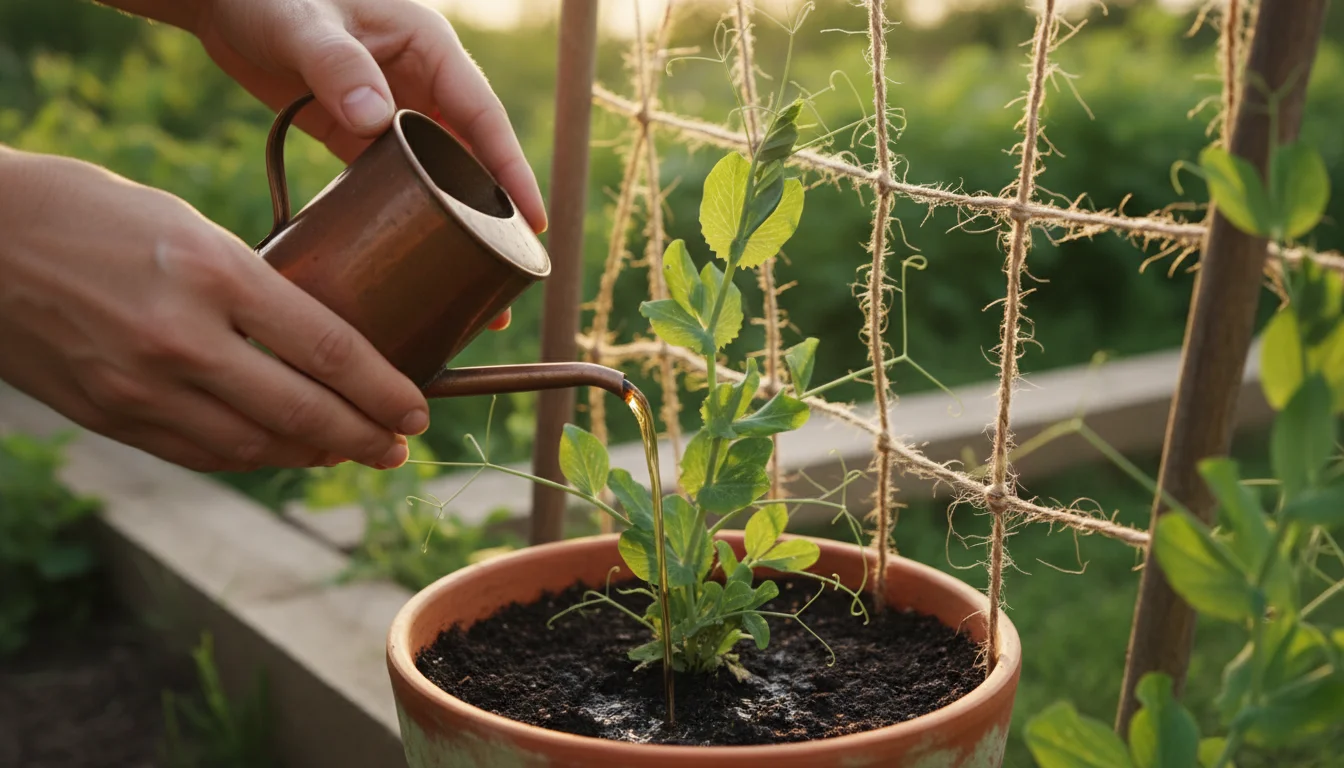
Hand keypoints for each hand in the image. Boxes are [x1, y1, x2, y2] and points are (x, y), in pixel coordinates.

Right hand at [0, 149, 428, 473]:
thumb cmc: (86, 210)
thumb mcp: (186, 223)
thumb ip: (250, 284)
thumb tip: (314, 340)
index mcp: (213, 271)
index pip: (329, 349)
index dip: (385, 391)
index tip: (417, 410)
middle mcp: (181, 337)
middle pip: (302, 411)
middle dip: (364, 437)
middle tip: (399, 448)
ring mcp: (141, 385)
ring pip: (253, 445)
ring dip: (312, 455)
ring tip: (349, 452)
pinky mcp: (109, 416)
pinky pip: (200, 453)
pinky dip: (251, 457)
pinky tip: (280, 451)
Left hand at [190, 0, 546, 238]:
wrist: (219, 1)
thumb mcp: (303, 25)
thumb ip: (337, 67)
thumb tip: (376, 120)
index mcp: (429, 47)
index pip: (482, 115)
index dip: (511, 168)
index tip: (532, 219)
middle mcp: (421, 81)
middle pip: (471, 152)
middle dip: (494, 208)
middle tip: (513, 266)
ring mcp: (392, 110)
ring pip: (439, 170)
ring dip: (456, 217)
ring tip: (473, 276)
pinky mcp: (360, 134)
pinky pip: (396, 177)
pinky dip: (409, 211)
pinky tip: (417, 251)